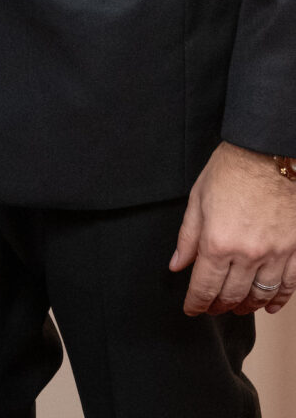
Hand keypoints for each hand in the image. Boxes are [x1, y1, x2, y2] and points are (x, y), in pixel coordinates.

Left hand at [170, 142, 295, 315]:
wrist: (267, 152)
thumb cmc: (231, 170)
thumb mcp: (198, 199)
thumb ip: (188, 237)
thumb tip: (177, 264)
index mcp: (217, 242)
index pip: (204, 287)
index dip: (196, 303)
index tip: (191, 309)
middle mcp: (247, 254)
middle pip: (231, 295)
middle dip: (218, 306)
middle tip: (212, 308)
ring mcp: (274, 254)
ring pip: (260, 296)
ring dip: (246, 306)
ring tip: (237, 307)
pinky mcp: (295, 250)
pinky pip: (288, 286)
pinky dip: (277, 300)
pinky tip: (268, 306)